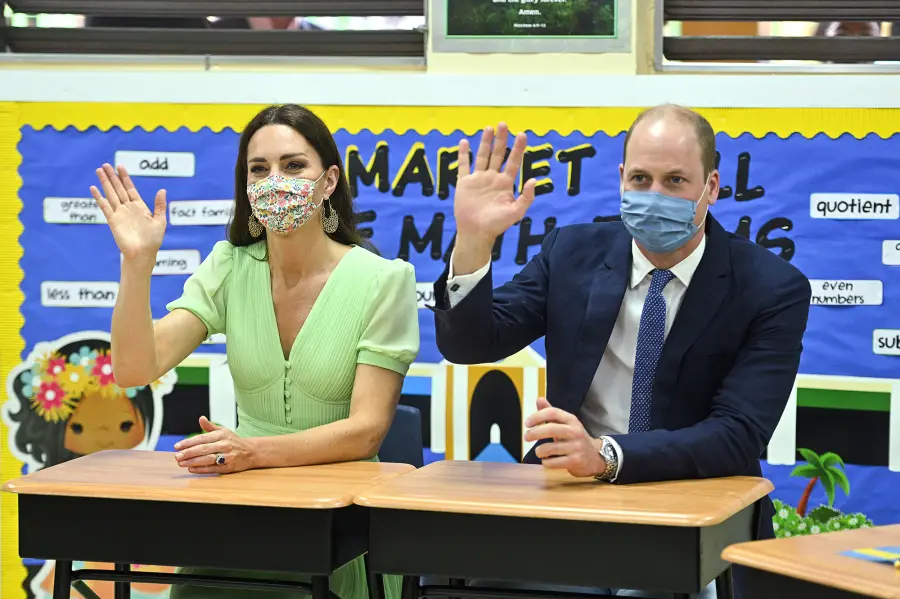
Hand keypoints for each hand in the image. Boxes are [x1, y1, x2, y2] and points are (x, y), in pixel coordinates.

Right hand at [90, 164, 166, 261]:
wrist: (143, 254)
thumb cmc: (153, 240)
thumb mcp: (160, 220)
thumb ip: (160, 205)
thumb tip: (163, 190)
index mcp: (140, 207)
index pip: (130, 188)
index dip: (125, 177)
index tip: (120, 166)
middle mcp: (128, 208)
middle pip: (118, 188)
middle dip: (112, 176)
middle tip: (105, 164)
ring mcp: (120, 213)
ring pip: (111, 194)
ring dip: (105, 183)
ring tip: (99, 171)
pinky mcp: (113, 220)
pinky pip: (105, 206)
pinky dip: (99, 197)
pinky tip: (94, 188)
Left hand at [173, 416, 256, 473]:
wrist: (251, 452)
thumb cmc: (234, 441)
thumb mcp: (224, 431)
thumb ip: (210, 426)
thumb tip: (200, 418)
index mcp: (222, 434)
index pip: (202, 438)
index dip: (188, 442)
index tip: (177, 446)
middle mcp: (224, 444)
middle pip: (203, 449)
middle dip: (189, 453)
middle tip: (177, 456)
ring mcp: (227, 456)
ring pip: (207, 459)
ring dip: (193, 462)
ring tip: (181, 463)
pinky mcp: (229, 466)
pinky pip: (213, 468)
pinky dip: (201, 469)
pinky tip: (191, 469)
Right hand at [454, 123, 536, 243]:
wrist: (476, 232)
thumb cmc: (497, 225)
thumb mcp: (516, 212)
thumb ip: (526, 197)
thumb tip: (534, 180)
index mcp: (505, 183)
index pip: (513, 161)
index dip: (518, 148)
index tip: (521, 134)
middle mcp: (492, 178)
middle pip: (498, 154)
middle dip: (501, 139)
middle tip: (504, 124)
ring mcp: (478, 179)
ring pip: (482, 156)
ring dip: (485, 142)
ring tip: (489, 128)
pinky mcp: (465, 183)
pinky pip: (464, 166)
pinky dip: (463, 154)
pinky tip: (464, 142)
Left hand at [524, 397, 605, 477]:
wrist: (595, 458)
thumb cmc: (574, 439)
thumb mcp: (565, 424)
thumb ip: (551, 413)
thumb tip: (539, 399)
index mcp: (571, 420)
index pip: (553, 413)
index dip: (537, 416)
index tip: (527, 423)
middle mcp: (575, 432)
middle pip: (551, 429)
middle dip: (534, 433)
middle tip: (526, 437)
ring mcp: (576, 447)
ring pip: (549, 448)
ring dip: (539, 451)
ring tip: (540, 452)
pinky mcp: (575, 461)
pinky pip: (552, 463)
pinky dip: (546, 463)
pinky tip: (548, 461)